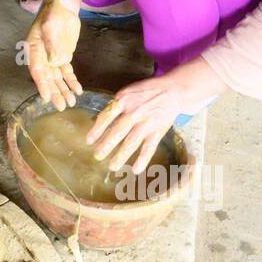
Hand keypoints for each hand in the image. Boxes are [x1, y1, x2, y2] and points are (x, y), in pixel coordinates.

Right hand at [25, 0, 82, 108]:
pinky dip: (72, 82)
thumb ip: (52, 43)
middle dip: (54, 92)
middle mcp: (42, 56)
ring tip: (70, 103)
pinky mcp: (63, 56)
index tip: (46, 97)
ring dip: (63, 90)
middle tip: (60, 106)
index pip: (37, 70)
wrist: (62, 5)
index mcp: (33, 49)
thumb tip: (55, 62)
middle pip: (47, 78)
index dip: (41, 84)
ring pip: (57, 78)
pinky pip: (67, 72)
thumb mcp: (51, 24)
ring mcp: (53, 58)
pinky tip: (78, 91)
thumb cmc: (53, 11)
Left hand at [86, 61, 223, 172]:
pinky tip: (135, 170)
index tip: (89, 141)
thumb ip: (115, 106)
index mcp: (124, 101)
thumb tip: (99, 121)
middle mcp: (134, 112)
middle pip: (117, 132)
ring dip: (121, 156)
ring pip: (131, 142)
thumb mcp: (128, 92)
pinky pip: (149, 148)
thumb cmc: (146, 92)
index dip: (97, 130)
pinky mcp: (157, 131)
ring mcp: (146, 123)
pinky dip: (142, 160)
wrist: (171, 91)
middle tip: (97, 156)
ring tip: (112, 167)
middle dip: (106, 146)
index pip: (106, 117)